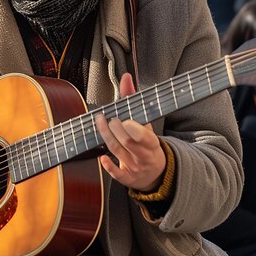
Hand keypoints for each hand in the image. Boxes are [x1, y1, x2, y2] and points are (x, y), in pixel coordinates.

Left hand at [96, 72, 166, 191]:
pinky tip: (101, 157)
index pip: (144, 136)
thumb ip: (134, 98)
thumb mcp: (146, 121)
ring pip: (118, 152)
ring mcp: (135, 167)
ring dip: (107, 137)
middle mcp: (144, 155)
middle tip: (107, 118)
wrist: (156, 172)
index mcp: (151, 142)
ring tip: (99, 122)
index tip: (124, 120)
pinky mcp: (127, 178)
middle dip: (116, 129)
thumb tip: (126, 77)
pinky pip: (117, 174)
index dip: (134, 129)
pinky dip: (108, 166)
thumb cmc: (147, 142)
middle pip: (128, 142)